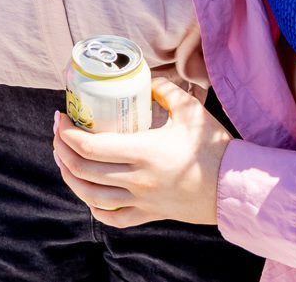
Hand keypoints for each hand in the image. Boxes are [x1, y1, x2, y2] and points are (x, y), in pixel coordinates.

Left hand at [51, 79, 230, 227]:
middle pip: (84, 170)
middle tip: (58, 132)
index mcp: (144, 152)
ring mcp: (142, 201)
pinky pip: (113, 217)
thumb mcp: (190, 110)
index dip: (67, 132)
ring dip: (70, 178)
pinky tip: (87, 193)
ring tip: (63, 159)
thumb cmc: (215, 147)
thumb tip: (144, 78)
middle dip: (62, 150)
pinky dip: (94, 207)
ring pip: (92, 196)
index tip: (60, 116)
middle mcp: (138, 180)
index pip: (90, 146)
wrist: (236, 188)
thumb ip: (164, 89)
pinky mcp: (150, 214)